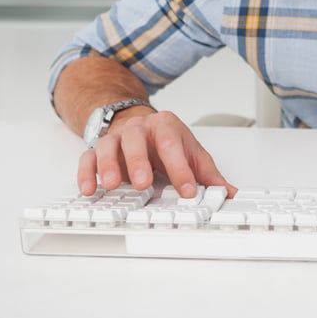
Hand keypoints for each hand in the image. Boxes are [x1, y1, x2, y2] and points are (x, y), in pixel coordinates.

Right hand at [77, 109, 236, 198]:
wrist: (140, 124)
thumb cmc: (167, 141)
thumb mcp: (191, 152)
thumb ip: (207, 174)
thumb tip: (230, 192)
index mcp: (166, 126)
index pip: (173, 144)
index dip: (180, 168)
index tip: (188, 190)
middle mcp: (139, 128)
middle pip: (137, 139)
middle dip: (139, 162)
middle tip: (143, 183)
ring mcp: (117, 138)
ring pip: (109, 146)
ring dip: (109, 166)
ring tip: (113, 185)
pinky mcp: (99, 149)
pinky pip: (88, 157)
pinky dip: (87, 172)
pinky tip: (90, 189)